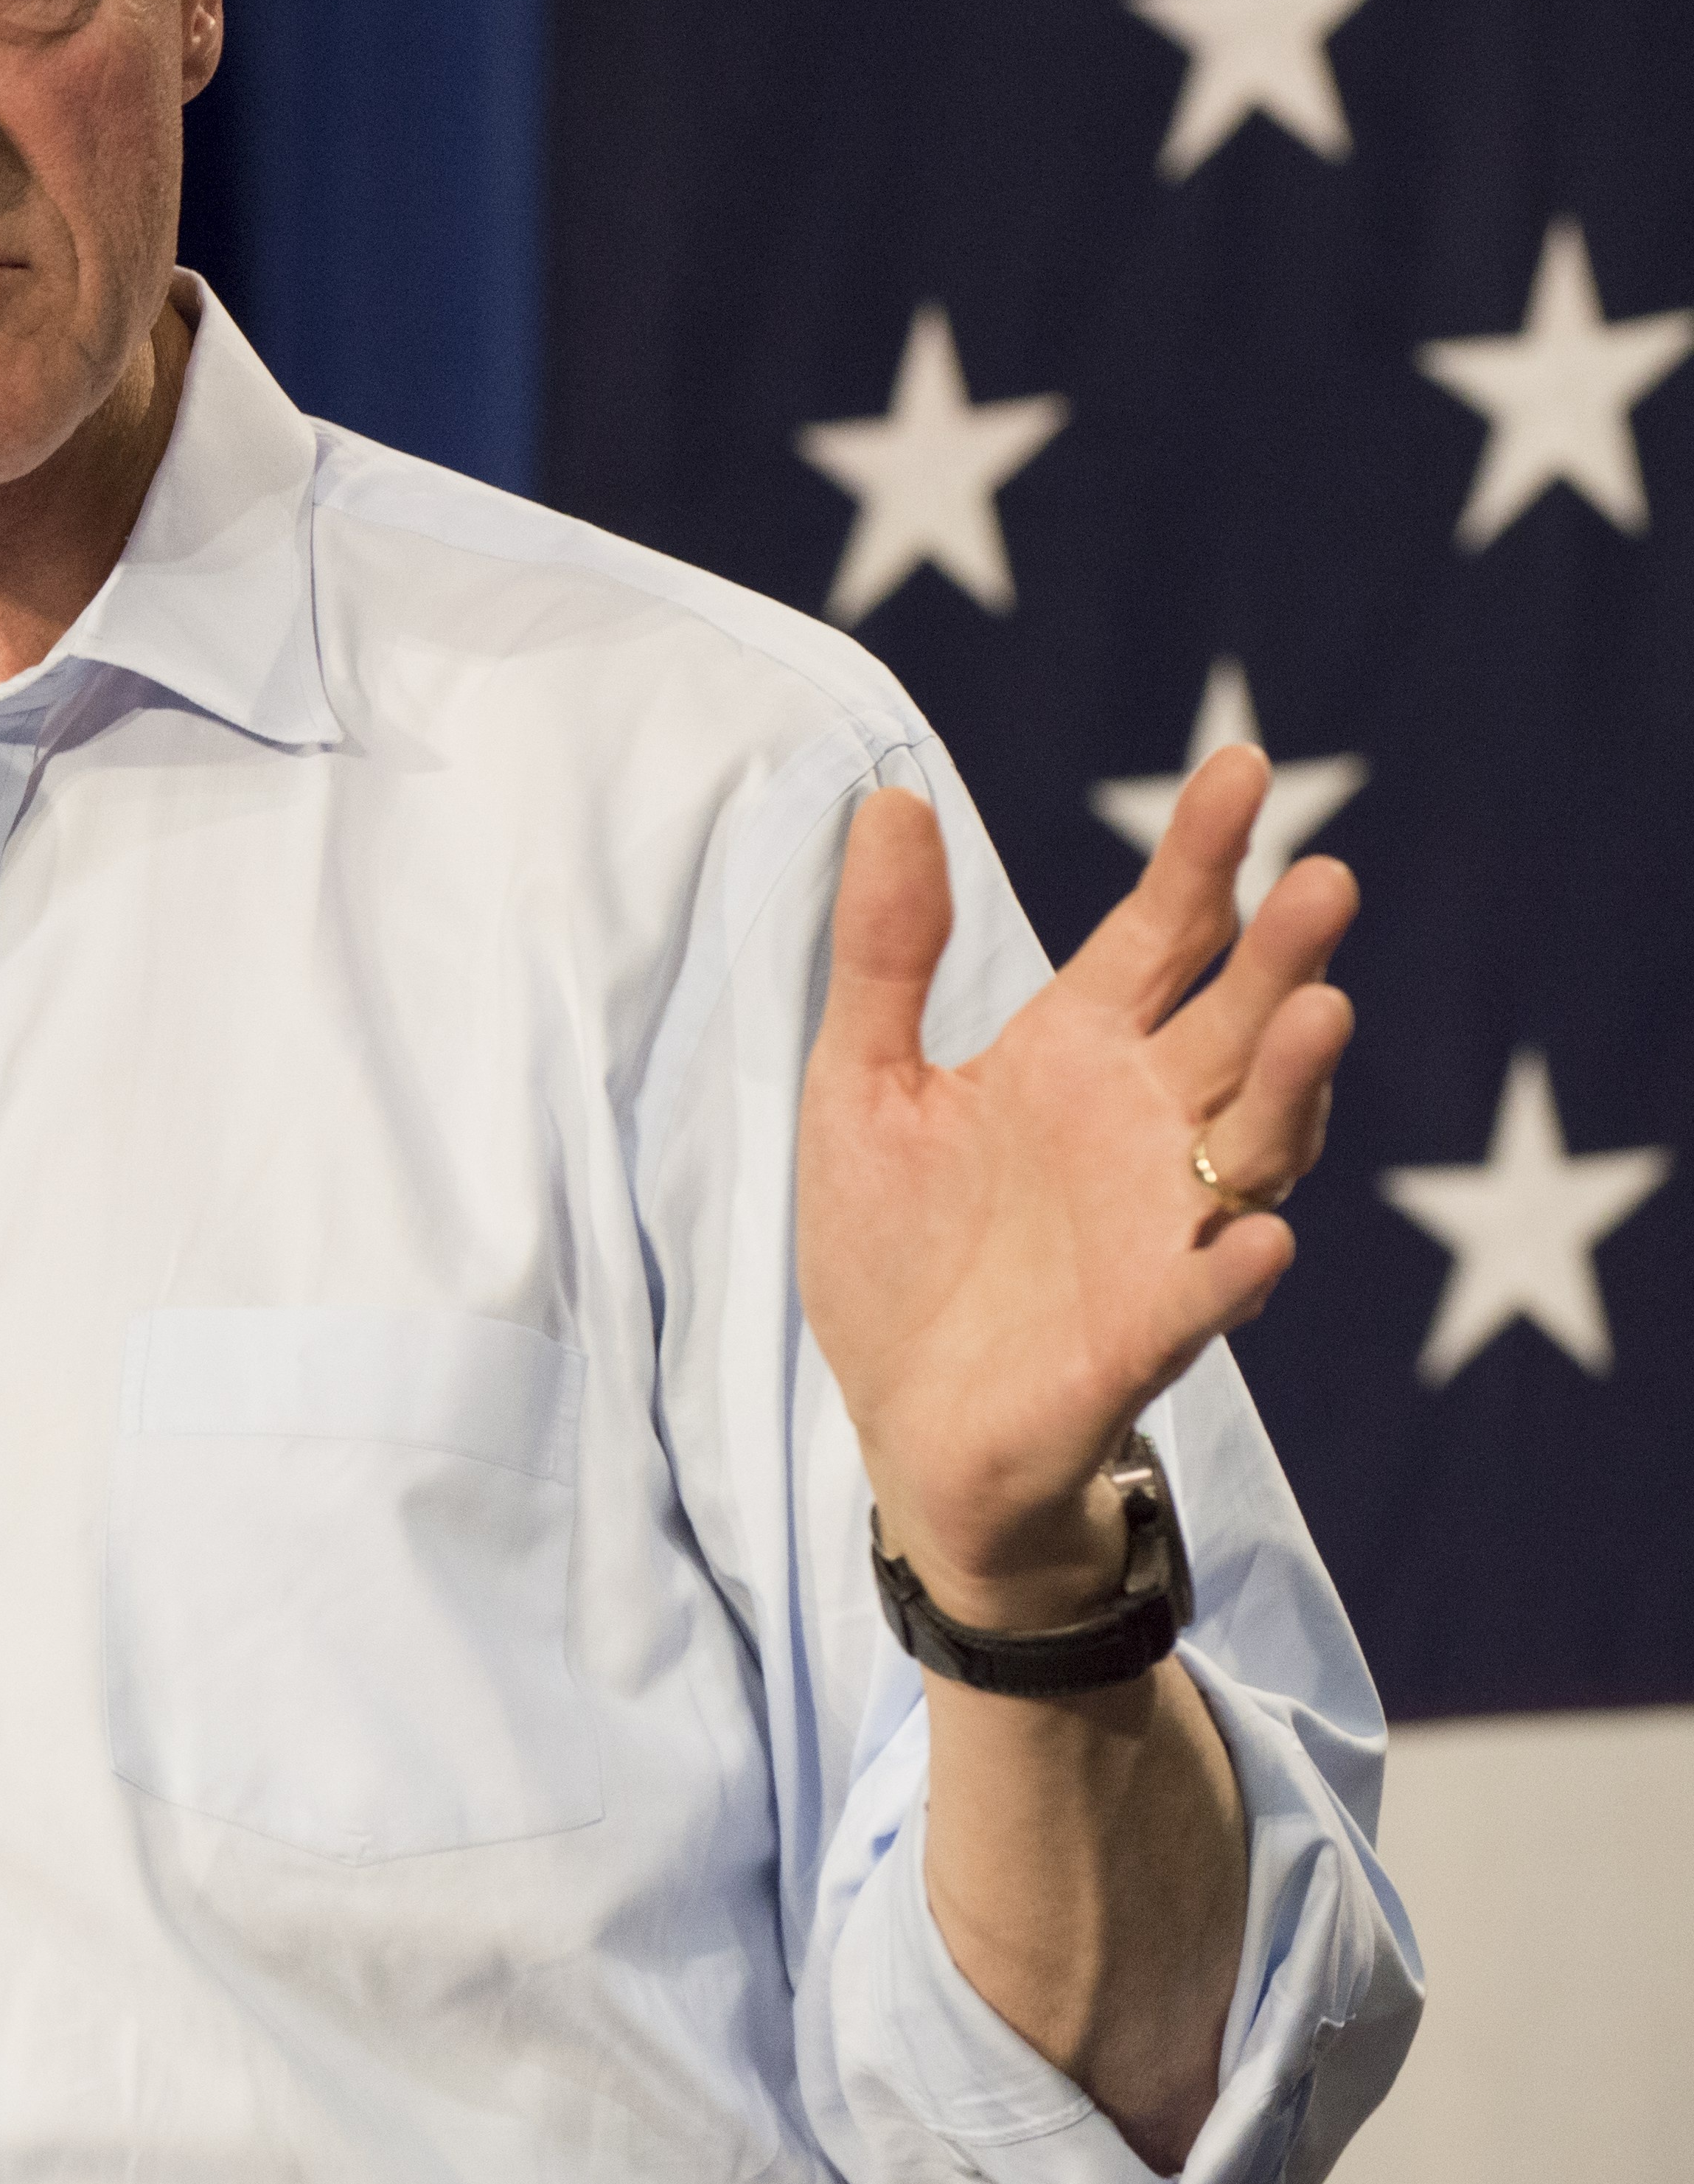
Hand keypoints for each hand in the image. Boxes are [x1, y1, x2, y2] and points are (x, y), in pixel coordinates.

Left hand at [798, 748, 1354, 1626]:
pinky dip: (1234, 1264)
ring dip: (1290, 1084)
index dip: (1204, 852)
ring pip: (1255, 1142)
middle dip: (1282, 955)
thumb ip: (885, 951)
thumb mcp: (858, 1082)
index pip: (1164, 932)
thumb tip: (892, 799)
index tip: (1247, 764)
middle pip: (1235, 1021)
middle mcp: (1143, 1125)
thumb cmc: (896, 1250)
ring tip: (1319, 1013)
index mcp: (1076, 1052)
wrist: (902, 1420)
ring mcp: (1160, 1226)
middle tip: (1324, 877)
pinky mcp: (1146, 1331)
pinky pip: (1209, 1292)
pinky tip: (1254, 1238)